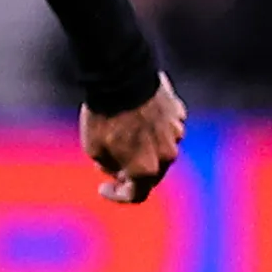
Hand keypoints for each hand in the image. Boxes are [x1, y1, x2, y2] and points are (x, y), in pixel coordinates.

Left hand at [81, 72, 186, 204]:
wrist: (120, 76)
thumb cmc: (104, 115)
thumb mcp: (93, 149)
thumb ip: (110, 166)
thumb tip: (120, 168)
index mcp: (146, 170)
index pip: (136, 195)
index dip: (117, 195)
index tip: (104, 186)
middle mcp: (167, 155)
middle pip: (151, 173)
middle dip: (131, 171)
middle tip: (110, 159)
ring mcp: (175, 132)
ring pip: (160, 149)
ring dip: (143, 148)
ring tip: (122, 131)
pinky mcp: (178, 112)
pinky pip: (166, 127)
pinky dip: (152, 127)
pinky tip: (135, 114)